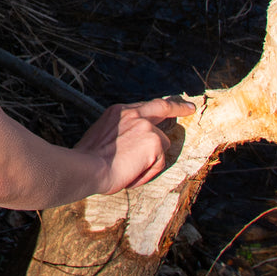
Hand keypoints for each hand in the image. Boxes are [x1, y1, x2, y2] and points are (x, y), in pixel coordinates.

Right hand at [73, 97, 192, 195]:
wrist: (87, 167)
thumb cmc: (88, 159)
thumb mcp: (103, 136)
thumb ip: (122, 132)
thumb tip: (138, 143)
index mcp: (118, 111)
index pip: (144, 105)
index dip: (157, 105)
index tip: (169, 102)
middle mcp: (133, 113)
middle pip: (162, 107)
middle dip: (178, 107)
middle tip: (189, 107)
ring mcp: (146, 126)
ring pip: (160, 145)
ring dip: (149, 161)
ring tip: (127, 170)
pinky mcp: (155, 141)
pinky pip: (159, 162)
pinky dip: (148, 172)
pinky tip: (132, 173)